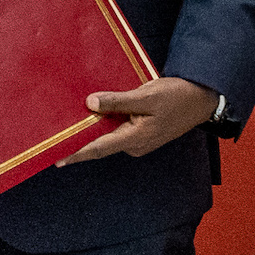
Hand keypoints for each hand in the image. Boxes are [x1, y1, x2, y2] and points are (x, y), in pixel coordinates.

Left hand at [56, 77, 219, 165]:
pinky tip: (93, 115)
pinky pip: (118, 130)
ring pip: (109, 136)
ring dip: (91, 132)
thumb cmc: (176, 97)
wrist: (201, 99)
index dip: (76, 153)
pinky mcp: (141, 133)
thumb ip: (117, 101)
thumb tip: (90, 103)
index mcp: (135, 138)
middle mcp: (134, 144)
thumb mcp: (146, 96)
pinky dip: (104, 125)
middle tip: (53, 140)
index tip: (56, 158)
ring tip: (66, 126)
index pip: (98, 148)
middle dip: (78, 144)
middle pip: (100, 145)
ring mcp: (138, 140)